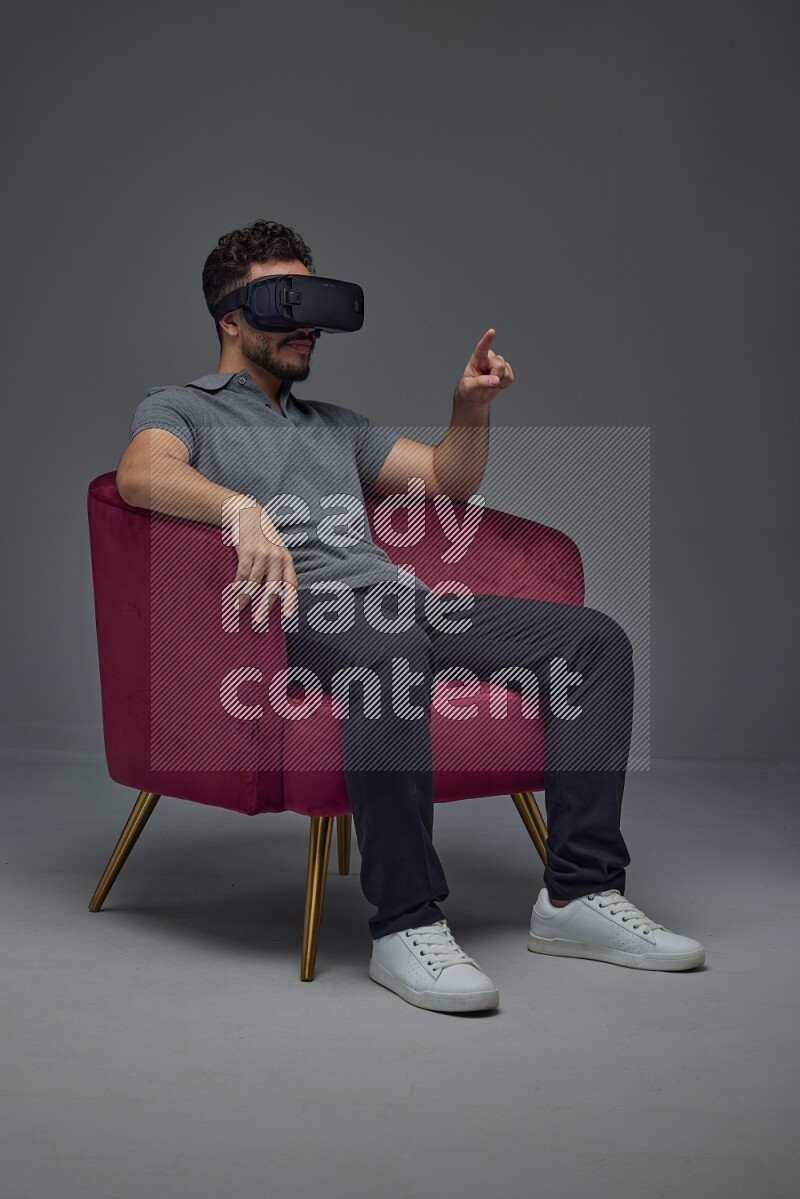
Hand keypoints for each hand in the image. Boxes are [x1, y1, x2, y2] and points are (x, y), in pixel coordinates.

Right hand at [229, 504, 298, 625]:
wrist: (247, 513)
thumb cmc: (260, 537)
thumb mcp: (274, 550)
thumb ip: (275, 568)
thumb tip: (269, 594)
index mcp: (286, 559)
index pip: (291, 583)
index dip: (290, 601)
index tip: (287, 616)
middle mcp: (277, 557)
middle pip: (272, 588)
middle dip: (265, 606)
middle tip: (258, 621)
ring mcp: (262, 554)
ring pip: (254, 583)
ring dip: (245, 598)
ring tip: (239, 608)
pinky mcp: (247, 551)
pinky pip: (243, 574)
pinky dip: (237, 586)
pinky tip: (233, 594)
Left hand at [454, 328, 514, 404]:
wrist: (475, 396)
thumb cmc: (469, 389)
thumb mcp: (470, 386)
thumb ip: (481, 382)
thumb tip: (496, 380)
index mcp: (477, 358)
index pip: (482, 347)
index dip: (487, 339)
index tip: (492, 331)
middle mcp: (489, 358)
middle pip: (499, 365)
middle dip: (495, 377)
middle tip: (486, 384)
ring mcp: (498, 363)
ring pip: (506, 371)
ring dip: (499, 382)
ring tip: (490, 384)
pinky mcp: (506, 370)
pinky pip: (510, 377)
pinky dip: (504, 384)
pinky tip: (497, 384)